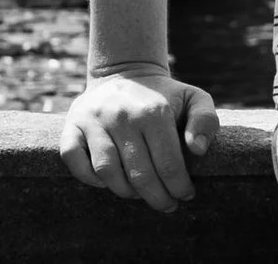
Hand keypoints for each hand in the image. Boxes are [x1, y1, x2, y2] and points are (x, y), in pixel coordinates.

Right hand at [59, 65, 220, 211]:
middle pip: (139, 174)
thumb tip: (197, 150)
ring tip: (139, 194)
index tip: (185, 195)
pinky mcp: (72, 125)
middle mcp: (122, 115)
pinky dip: (89, 177)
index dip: (178, 186)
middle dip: (157, 197)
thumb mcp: (194, 98)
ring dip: (125, 191)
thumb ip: (205, 120)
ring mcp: (94, 120)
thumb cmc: (163, 96)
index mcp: (154, 111)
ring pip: (106, 171)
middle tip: (167, 205)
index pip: (168, 163)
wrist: (124, 72)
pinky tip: (107, 181)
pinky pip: (73, 159)